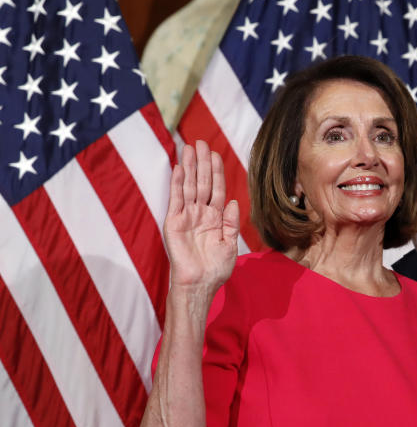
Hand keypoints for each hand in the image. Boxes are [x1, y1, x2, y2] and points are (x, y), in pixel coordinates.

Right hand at [164, 140, 239, 290]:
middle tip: (202, 142)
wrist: (200, 284)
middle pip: (202, 182)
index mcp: (215, 218)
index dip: (216, 172)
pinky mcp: (173, 222)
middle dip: (203, 163)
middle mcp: (200, 213)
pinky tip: (179, 168)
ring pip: (189, 186)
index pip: (216, 189)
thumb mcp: (230, 244)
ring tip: (189, 147)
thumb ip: (231, 222)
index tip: (216, 153)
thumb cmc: (216, 268)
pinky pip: (176, 199)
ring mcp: (186, 216)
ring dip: (189, 167)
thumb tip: (233, 201)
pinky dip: (177, 183)